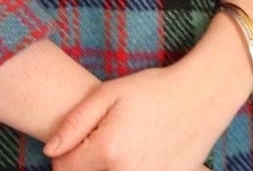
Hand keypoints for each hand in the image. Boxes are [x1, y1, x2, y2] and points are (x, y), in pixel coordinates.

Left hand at [43, 39, 248, 170]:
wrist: (202, 95)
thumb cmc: (155, 89)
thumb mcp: (110, 92)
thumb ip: (75, 122)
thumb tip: (50, 150)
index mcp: (108, 152)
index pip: (62, 169)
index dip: (66, 151)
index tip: (82, 136)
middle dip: (88, 162)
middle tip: (106, 139)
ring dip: (110, 168)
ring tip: (126, 145)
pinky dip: (134, 168)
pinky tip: (145, 153)